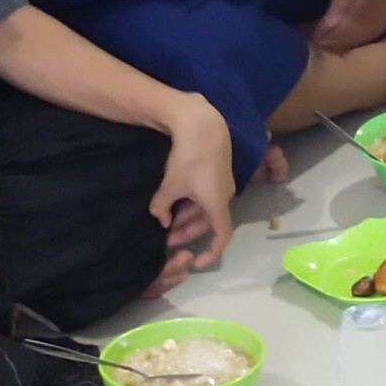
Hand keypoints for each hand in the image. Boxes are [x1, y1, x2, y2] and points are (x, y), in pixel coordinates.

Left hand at [147, 100, 238, 280]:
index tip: (197, 262)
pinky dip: (190, 201)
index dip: (211, 253)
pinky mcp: (217, 170)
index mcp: (217, 203)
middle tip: (165, 238)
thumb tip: (160, 220)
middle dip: (187, 232)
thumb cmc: (188, 158)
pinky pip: (205, 194)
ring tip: (165, 218)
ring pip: (205, 207)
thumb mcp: (170, 186)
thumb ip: (162, 207)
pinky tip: (173, 198)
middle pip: (208, 222)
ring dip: (187, 216)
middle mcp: (224, 195)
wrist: (202, 123)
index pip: (222, 236)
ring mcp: (222, 182)